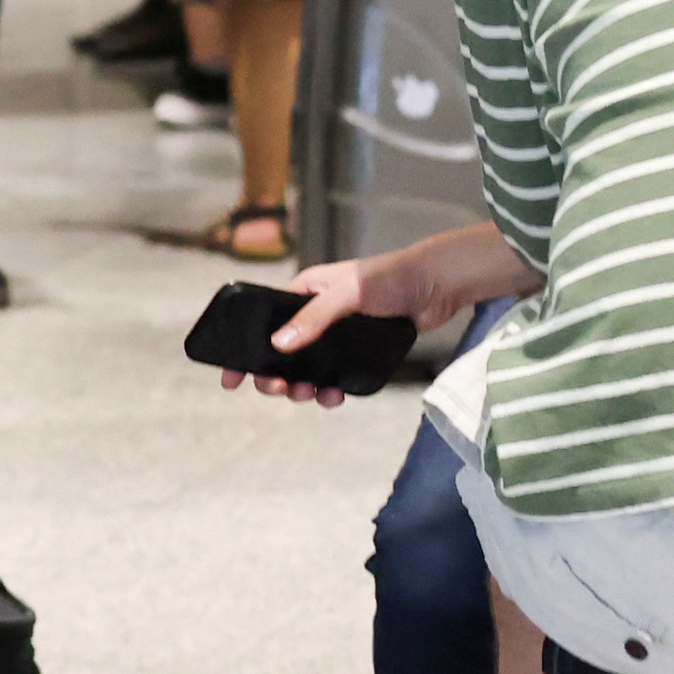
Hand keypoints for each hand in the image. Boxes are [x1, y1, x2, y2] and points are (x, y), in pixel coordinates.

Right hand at [228, 260, 404, 407]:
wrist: (440, 284)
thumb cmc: (392, 277)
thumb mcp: (348, 293)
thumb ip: (313, 318)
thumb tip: (279, 346)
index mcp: (304, 292)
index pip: (262, 322)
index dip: (244, 348)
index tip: (233, 377)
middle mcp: (316, 314)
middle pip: (281, 352)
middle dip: (274, 375)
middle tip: (279, 389)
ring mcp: (336, 334)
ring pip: (306, 368)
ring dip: (302, 386)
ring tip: (308, 395)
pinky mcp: (358, 350)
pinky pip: (334, 376)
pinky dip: (329, 390)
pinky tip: (334, 396)